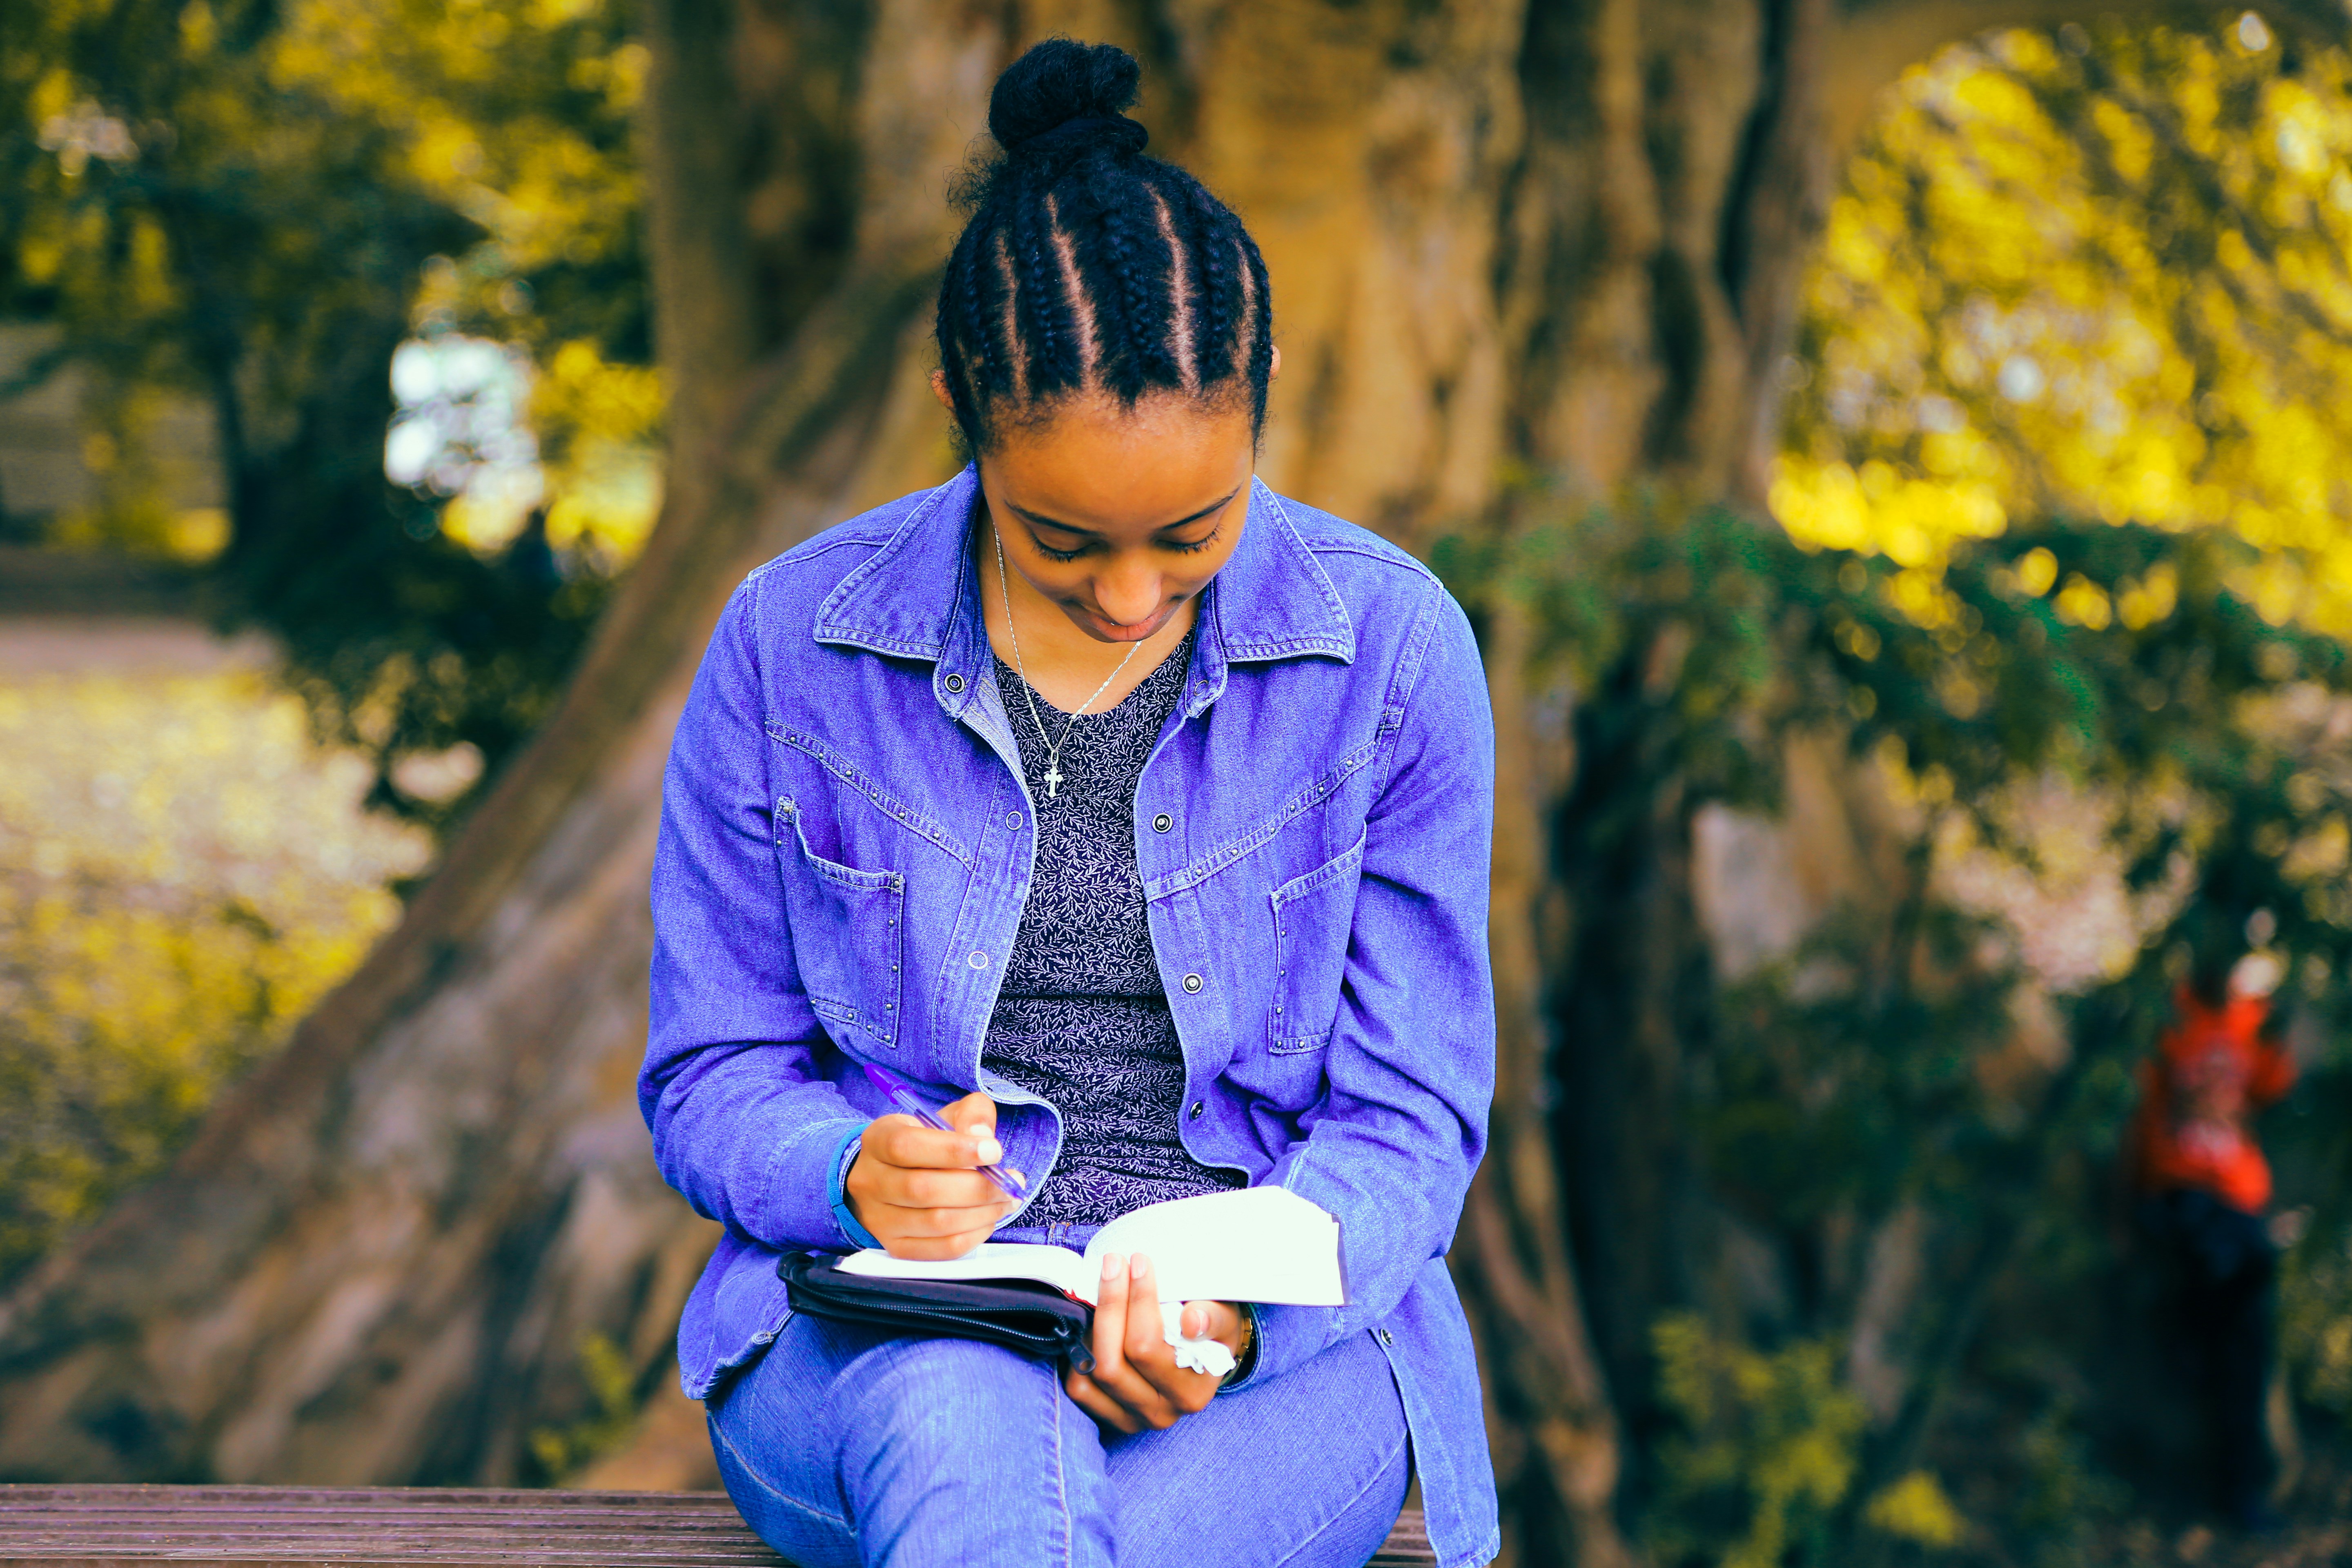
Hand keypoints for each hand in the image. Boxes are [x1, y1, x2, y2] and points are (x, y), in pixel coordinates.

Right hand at [844, 1090, 1019, 1258]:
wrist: (893, 1175)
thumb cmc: (927, 1143)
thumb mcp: (947, 1116)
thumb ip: (971, 1115)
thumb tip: (982, 1137)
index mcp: (879, 1139)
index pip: (908, 1146)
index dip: (954, 1149)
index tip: (994, 1150)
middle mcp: (870, 1181)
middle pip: (924, 1189)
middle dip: (978, 1187)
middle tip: (1011, 1182)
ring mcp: (880, 1219)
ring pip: (936, 1222)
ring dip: (982, 1212)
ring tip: (1007, 1199)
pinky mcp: (896, 1247)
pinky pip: (941, 1248)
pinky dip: (973, 1235)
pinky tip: (989, 1218)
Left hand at [1061, 1249, 1245, 1432]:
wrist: (1205, 1355)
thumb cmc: (1211, 1329)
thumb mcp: (1224, 1317)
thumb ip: (1212, 1317)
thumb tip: (1191, 1321)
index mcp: (1192, 1390)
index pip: (1149, 1346)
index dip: (1139, 1300)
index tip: (1138, 1261)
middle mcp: (1162, 1412)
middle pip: (1114, 1362)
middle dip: (1110, 1305)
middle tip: (1114, 1264)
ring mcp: (1132, 1418)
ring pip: (1092, 1374)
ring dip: (1091, 1326)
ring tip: (1100, 1289)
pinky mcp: (1110, 1418)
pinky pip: (1080, 1389)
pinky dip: (1078, 1355)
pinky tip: (1091, 1325)